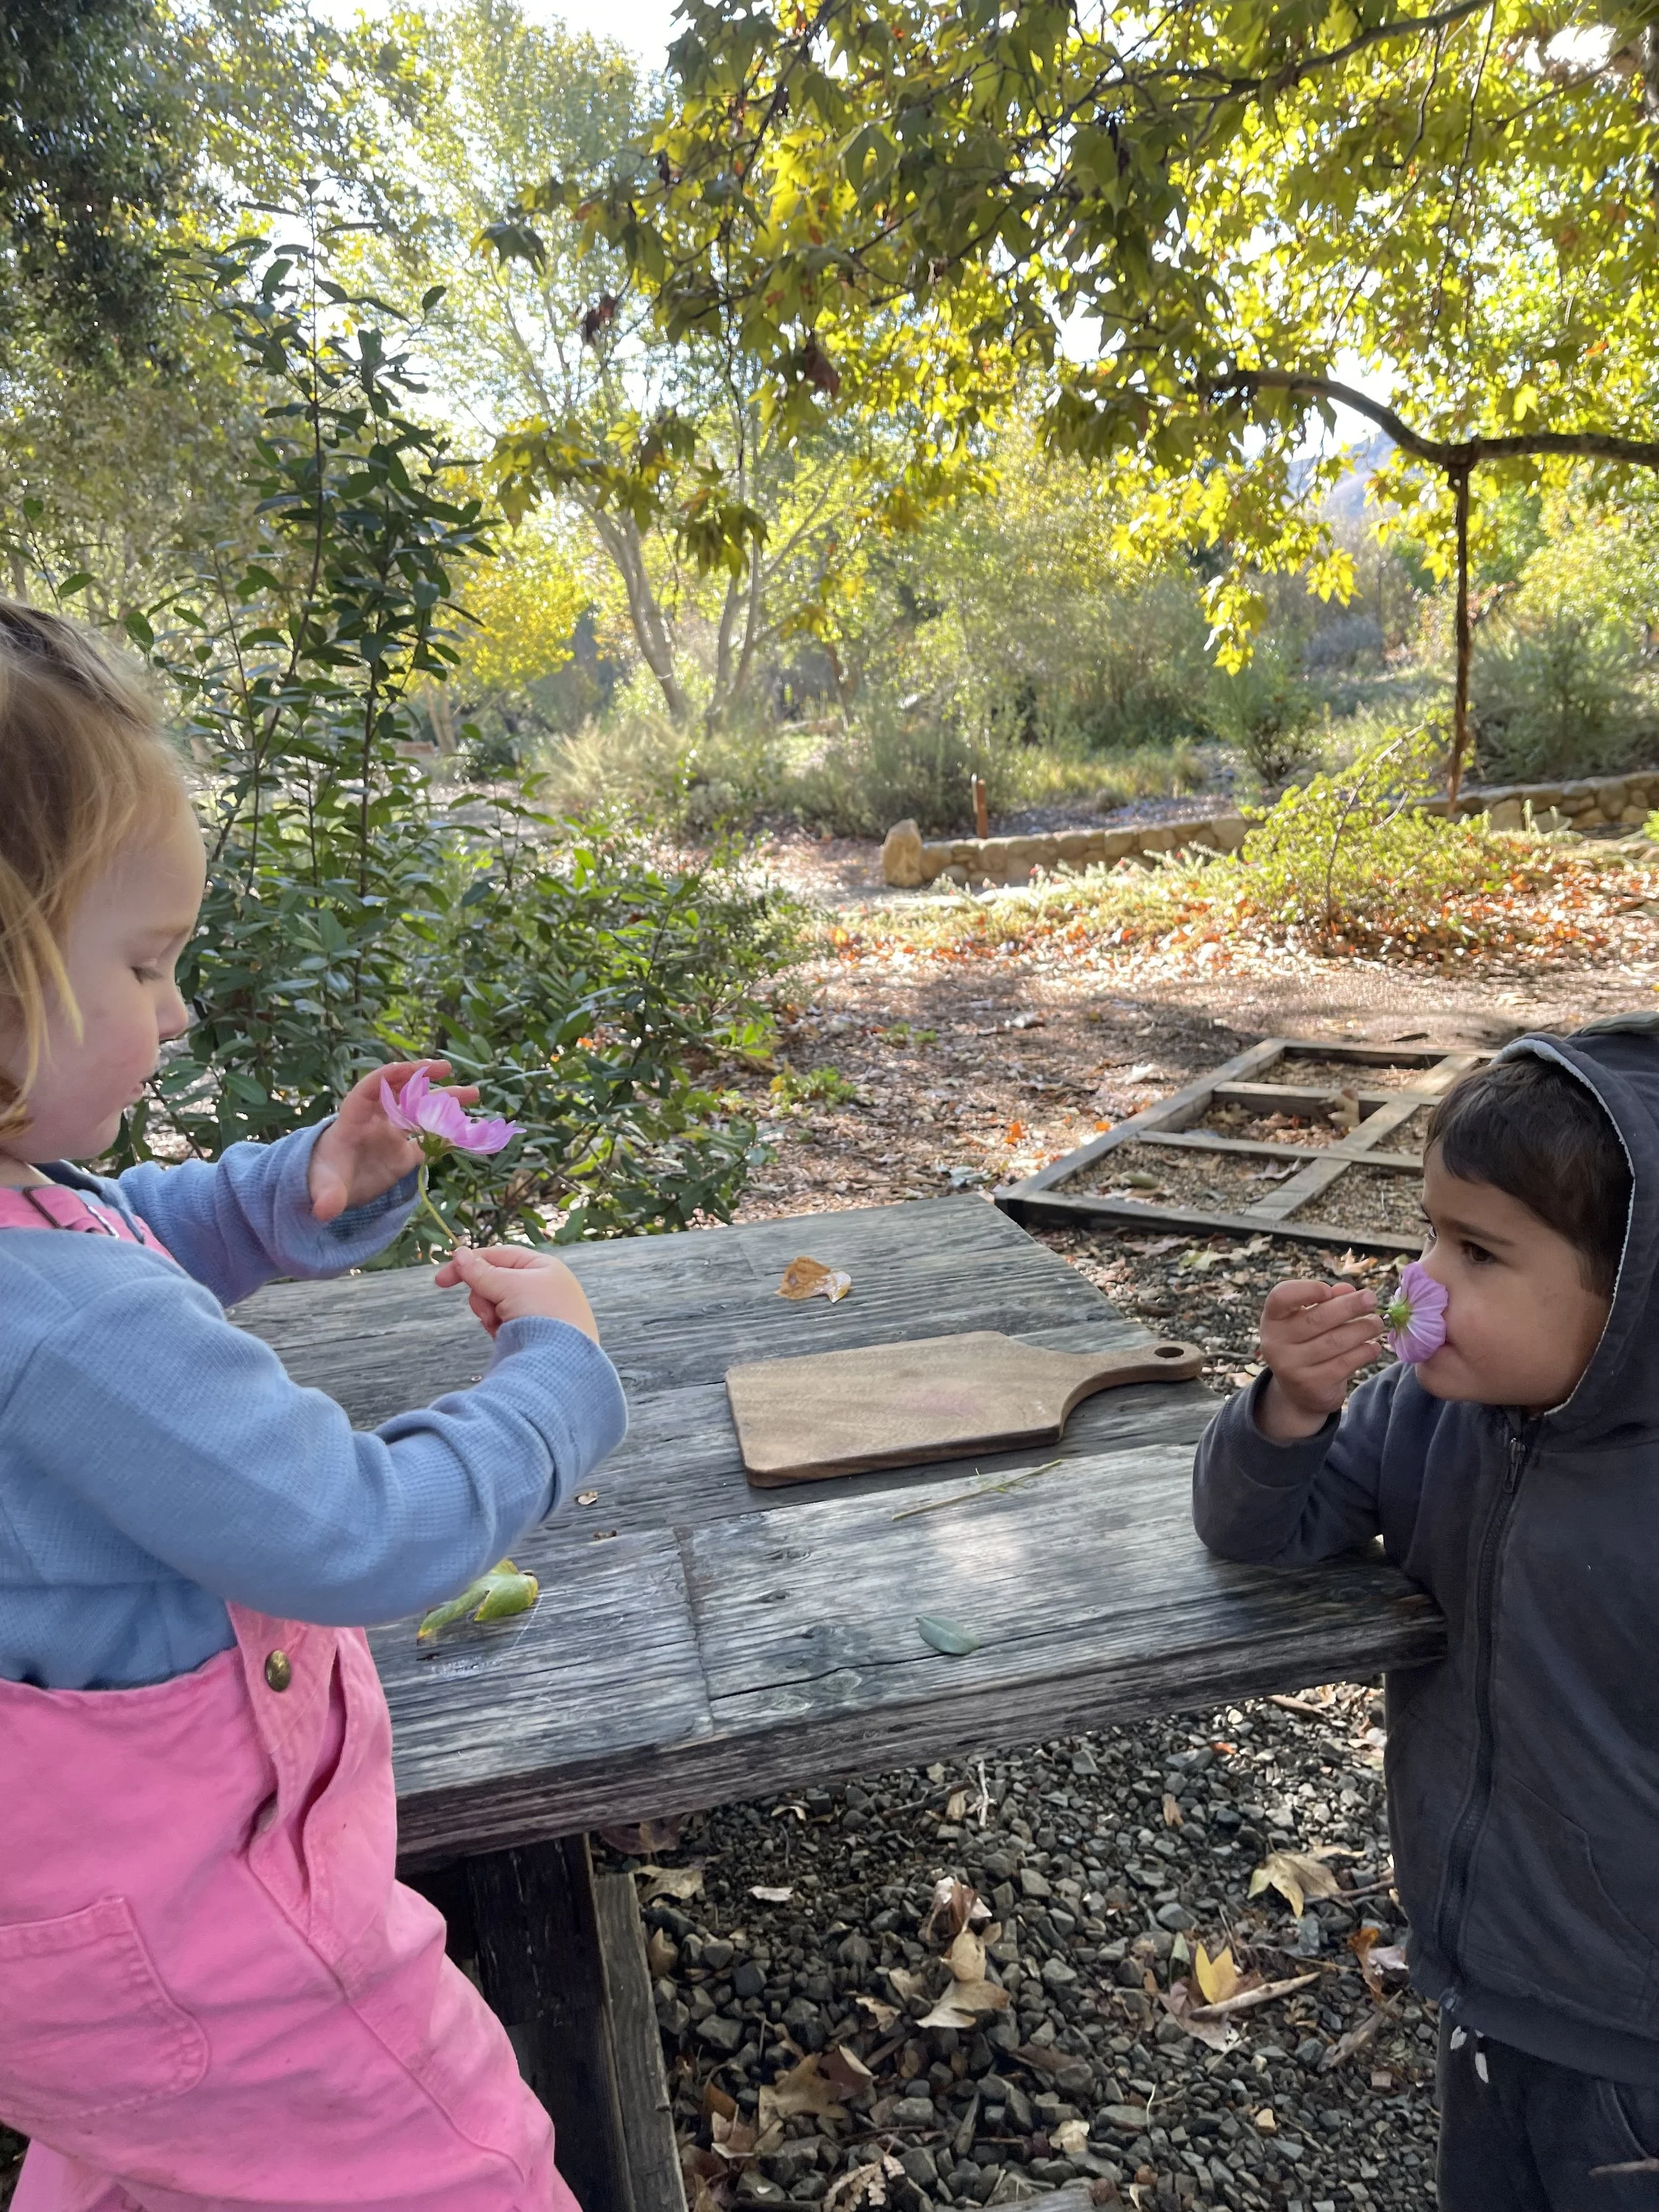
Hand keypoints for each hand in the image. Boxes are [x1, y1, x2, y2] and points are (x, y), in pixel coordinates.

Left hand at [308, 1060, 478, 1222]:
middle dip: (422, 1077)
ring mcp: (393, 1136)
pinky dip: (448, 1136)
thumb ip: (326, 1196)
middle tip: (445, 1068)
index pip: (370, 1089)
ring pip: (421, 1112)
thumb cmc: (322, 1178)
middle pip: (400, 1091)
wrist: (330, 1189)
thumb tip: (325, 1210)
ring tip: (473, 1093)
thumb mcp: (322, 1186)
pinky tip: (469, 1130)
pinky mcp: (404, 1155)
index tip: (410, 1069)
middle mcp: (376, 1121)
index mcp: (354, 1119)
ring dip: (445, 1101)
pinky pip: (429, 1141)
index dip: (389, 1077)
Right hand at [433, 1244, 598, 1342]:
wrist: (562, 1361)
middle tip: (489, 1311)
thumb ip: (481, 1271)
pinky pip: (503, 1323)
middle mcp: (542, 1286)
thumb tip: (460, 1254)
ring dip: (490, 1314)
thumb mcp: (509, 1285)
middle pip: (494, 1281)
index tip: (440, 1281)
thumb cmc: (542, 1314)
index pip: (499, 1255)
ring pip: (496, 1304)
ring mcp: (538, 1310)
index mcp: (543, 1267)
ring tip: (501, 1327)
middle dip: (484, 1296)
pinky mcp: (533, 1333)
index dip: (469, 1264)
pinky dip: (499, 1329)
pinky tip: (506, 1338)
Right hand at [1256, 1279, 1383, 1440]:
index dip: (1307, 1290)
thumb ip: (1326, 1301)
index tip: (1329, 1290)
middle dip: (1349, 1306)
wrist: (1299, 1390)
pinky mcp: (1312, 1385)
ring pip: (1335, 1341)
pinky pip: (1344, 1363)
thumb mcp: (1308, 1318)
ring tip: (1377, 1323)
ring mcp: (1291, 1367)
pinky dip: (1363, 1352)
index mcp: (1272, 1319)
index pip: (1281, 1297)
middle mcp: (1275, 1343)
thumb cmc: (1306, 1342)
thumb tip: (1348, 1290)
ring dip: (1362, 1329)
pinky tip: (1373, 1346)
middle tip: (1371, 1298)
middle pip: (1316, 1319)